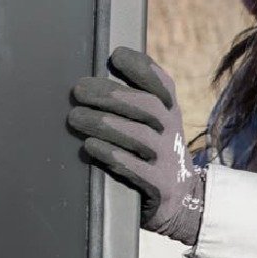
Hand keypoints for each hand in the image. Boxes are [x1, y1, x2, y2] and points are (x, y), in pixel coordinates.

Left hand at [67, 47, 204, 245]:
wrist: (182, 202)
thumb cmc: (153, 155)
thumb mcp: (153, 127)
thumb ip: (132, 105)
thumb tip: (91, 82)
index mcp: (170, 113)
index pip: (163, 84)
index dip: (141, 67)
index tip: (115, 55)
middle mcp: (172, 133)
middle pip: (146, 106)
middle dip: (111, 94)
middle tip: (78, 90)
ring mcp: (169, 160)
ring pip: (139, 136)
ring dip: (104, 123)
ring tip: (75, 117)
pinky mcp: (161, 187)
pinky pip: (136, 169)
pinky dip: (111, 155)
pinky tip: (89, 146)